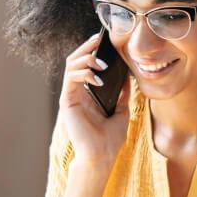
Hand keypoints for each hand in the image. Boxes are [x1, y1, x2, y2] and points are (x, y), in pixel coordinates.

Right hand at [59, 32, 131, 173]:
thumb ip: (123, 94)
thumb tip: (129, 76)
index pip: (87, 65)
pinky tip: (98, 77)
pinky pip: (71, 78)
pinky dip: (84, 73)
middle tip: (99, 40)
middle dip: (87, 48)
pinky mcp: (67, 101)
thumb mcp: (122, 111)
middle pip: (76, 61)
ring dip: (86, 58)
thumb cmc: (110, 139)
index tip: (105, 41)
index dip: (94, 51)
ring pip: (71, 65)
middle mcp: (77, 92)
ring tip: (102, 60)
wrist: (101, 156)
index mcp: (88, 94)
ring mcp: (71, 96)